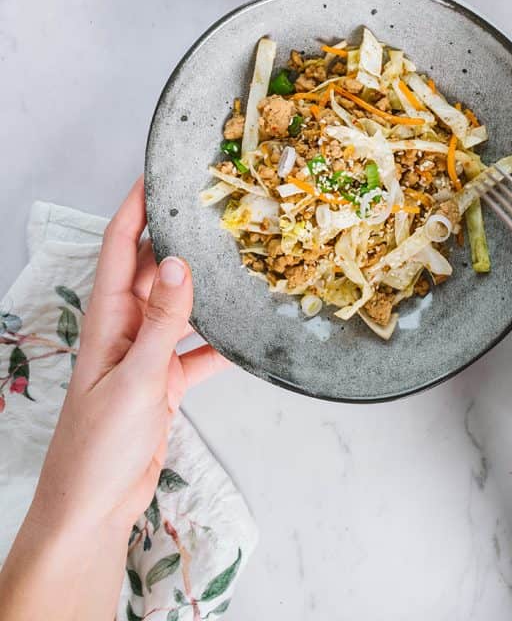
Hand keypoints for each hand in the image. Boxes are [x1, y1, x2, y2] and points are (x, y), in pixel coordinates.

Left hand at [0, 178, 228, 620]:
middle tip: (213, 205)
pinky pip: (197, 352)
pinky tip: (248, 332)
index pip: (118, 246)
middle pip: (151, 269)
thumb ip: (162, 322)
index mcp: (107, 318)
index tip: (157, 171)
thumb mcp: (135, 380)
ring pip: (179, 307)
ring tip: (238, 253)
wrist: (93, 510)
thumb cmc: (98, 447)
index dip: (135, 206)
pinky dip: (220, 342)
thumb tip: (177, 261)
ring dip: (203, 285)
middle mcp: (126, 328)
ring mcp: (146, 355)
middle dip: (175, 235)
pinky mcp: (165, 383)